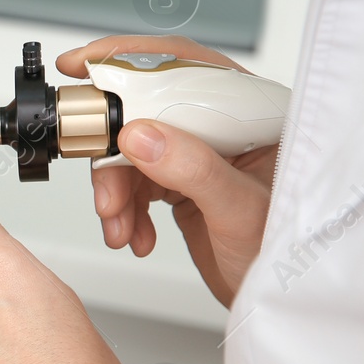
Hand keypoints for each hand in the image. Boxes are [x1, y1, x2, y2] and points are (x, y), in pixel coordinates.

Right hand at [56, 35, 276, 307]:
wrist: (277, 301)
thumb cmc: (280, 254)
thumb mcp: (239, 209)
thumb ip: (191, 168)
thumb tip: (139, 135)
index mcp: (248, 115)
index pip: (182, 68)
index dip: (127, 61)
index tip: (83, 68)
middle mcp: (220, 130)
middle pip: (144, 113)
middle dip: (111, 154)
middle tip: (100, 182)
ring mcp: (198, 157)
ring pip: (131, 153)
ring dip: (114, 192)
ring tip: (119, 223)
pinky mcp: (179, 184)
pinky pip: (133, 185)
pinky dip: (123, 211)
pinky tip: (134, 234)